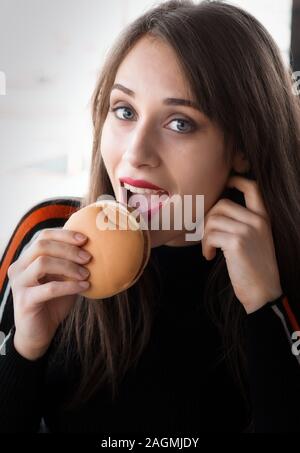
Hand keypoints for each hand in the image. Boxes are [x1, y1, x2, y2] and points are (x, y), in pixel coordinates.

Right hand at [8, 228, 90, 359]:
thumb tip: (94, 246)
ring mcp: (19, 283)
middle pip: (42, 245)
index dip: (64, 234)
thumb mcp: (63, 277)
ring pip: (43, 263)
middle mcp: (19, 266)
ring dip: (69, 266)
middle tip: (89, 257)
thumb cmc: (54, 301)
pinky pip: (49, 288)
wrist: (39, 332)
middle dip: (68, 249)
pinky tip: (85, 287)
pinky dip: (69, 286)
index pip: (43, 236)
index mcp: (27, 257)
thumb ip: (70, 262)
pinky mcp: (24, 300)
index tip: (85, 239)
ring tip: (87, 274)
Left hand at [201, 176, 282, 313]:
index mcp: (264, 218)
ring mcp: (248, 230)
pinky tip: (209, 257)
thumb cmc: (254, 268)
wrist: (263, 292)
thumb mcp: (255, 240)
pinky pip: (210, 235)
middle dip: (208, 220)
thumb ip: (242, 224)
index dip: (236, 180)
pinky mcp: (237, 242)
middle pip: (221, 204)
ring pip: (213, 220)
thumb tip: (213, 213)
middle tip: (207, 238)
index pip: (252, 187)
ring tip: (209, 250)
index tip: (225, 184)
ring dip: (204, 236)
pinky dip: (205, 246)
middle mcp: (257, 220)